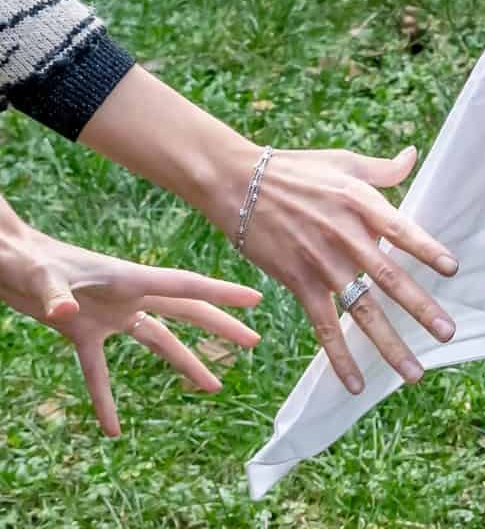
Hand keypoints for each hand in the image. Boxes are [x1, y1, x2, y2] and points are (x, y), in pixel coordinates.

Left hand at [0, 198, 260, 436]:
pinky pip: (100, 368)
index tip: (257, 299)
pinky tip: (112, 429)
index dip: (223, 294)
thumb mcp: (39, 276)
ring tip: (211, 387)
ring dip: (184, 363)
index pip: (186, 287)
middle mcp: (128, 296)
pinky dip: (105, 398)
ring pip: (157, 340)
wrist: (6, 257)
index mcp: (129, 279)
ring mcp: (108, 313)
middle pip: (186, 313)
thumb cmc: (23, 259)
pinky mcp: (82, 330)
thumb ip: (54, 292)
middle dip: (221, 327)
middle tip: (254, 343)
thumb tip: (65, 311)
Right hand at [78, 68, 461, 396]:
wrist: (237, 183)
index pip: (402, 231)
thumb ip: (382, 170)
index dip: (428, 250)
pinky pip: (323, 326)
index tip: (453, 270)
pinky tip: (356, 384)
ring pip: (361, 311)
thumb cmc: (296, 171)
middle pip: (388, 278)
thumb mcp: (343, 163)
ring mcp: (321, 264)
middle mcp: (346, 237)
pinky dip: (339, 357)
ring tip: (414, 372)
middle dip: (420, 308)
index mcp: (361, 204)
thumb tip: (412, 155)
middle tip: (448, 332)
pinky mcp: (298, 282)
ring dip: (389, 343)